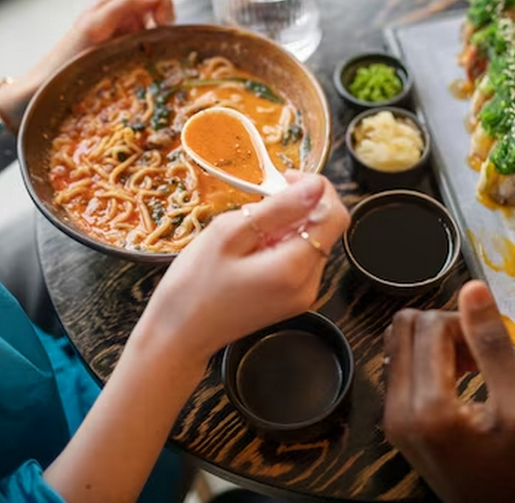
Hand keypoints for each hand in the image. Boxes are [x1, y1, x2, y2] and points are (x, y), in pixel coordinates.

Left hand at [0, 0, 174, 128]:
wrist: (46, 90)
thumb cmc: (66, 59)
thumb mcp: (94, 26)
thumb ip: (124, 4)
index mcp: (114, 2)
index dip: (163, 1)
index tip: (160, 24)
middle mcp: (123, 15)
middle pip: (161, 4)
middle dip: (166, 18)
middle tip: (156, 41)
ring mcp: (127, 35)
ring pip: (161, 26)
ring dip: (162, 36)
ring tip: (150, 55)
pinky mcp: (130, 54)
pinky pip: (153, 45)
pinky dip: (158, 50)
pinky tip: (147, 64)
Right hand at [137, 172, 349, 363]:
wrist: (179, 336)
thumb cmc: (194, 286)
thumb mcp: (229, 234)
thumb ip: (279, 208)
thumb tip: (316, 186)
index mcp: (295, 267)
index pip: (335, 215)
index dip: (316, 189)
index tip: (283, 180)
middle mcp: (308, 284)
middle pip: (326, 228)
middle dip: (300, 206)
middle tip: (259, 201)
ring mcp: (302, 295)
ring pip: (313, 242)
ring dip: (289, 224)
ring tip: (250, 228)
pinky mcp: (292, 299)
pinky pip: (299, 259)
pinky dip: (282, 244)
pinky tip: (252, 247)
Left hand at [383, 281, 514, 502]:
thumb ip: (493, 345)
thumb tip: (473, 288)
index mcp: (428, 407)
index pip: (429, 325)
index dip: (465, 322)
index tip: (494, 344)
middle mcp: (397, 409)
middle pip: (405, 326)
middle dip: (446, 327)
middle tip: (481, 353)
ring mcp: (391, 417)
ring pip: (398, 341)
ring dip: (435, 341)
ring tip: (473, 366)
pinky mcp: (394, 421)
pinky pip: (400, 365)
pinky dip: (428, 359)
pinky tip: (459, 378)